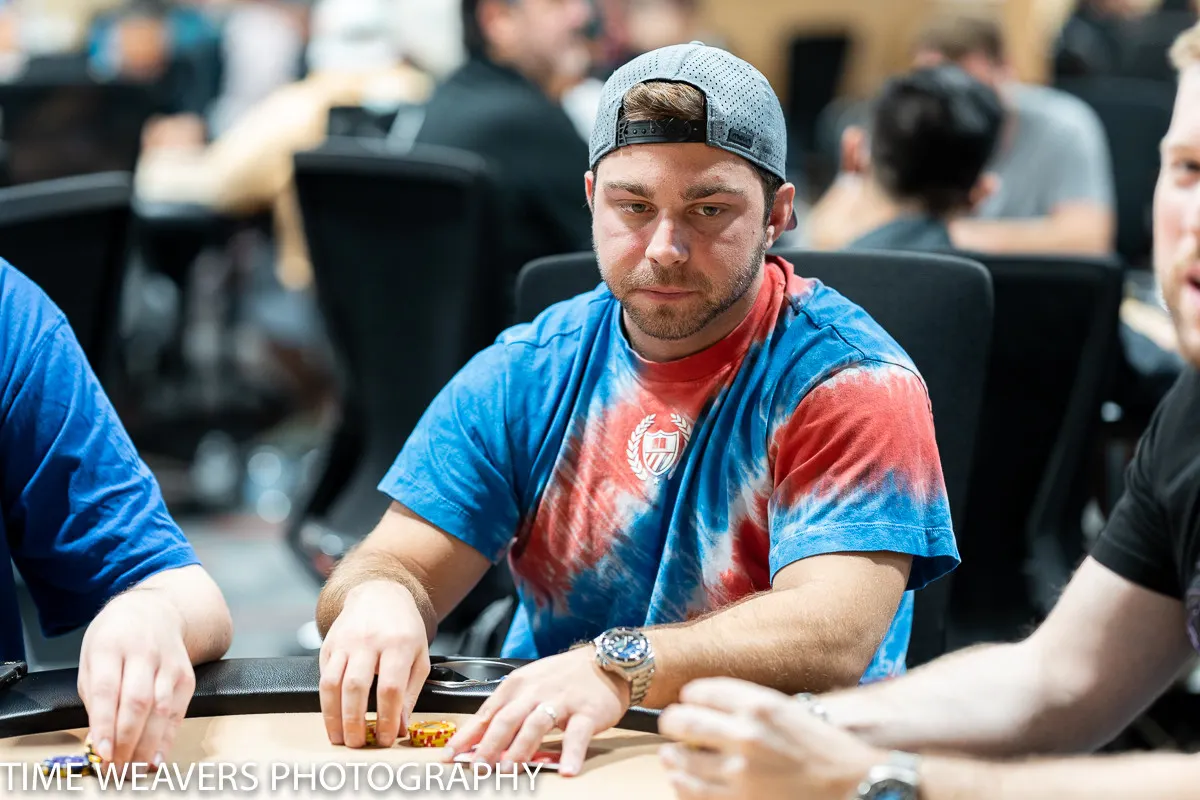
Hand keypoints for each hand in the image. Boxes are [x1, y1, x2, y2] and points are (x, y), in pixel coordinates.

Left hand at [78, 589, 195, 767]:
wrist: (155, 610)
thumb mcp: (91, 657)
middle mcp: (143, 653)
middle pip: (138, 702)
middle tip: (114, 768)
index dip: (105, 724)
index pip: (108, 689)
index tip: (101, 751)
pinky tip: (156, 757)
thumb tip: (99, 738)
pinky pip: (178, 711)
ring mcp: (169, 664)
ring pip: (161, 709)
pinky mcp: (186, 676)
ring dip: (147, 744)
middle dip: (126, 740)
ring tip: (133, 769)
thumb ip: (93, 696)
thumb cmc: (116, 637)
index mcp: (110, 646)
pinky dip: (167, 738)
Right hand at [318, 580, 429, 747]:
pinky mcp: (329, 644)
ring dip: (332, 715)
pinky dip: (326, 700)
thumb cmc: (403, 628)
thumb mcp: (420, 656)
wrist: (380, 594)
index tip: (386, 738)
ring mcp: (345, 641)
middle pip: (356, 687)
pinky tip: (333, 714)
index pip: (390, 688)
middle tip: (357, 743)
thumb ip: (411, 692)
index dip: (387, 718)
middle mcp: (369, 641)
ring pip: (332, 683)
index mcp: (398, 644)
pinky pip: (323, 675)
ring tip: (339, 737)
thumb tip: (401, 726)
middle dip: (354, 721)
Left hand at [445, 645, 628, 776]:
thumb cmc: (564, 678)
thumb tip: (480, 743)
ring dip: (520, 749)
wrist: (607, 661)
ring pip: (535, 725)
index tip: (450, 756)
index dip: (467, 737)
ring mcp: (561, 701)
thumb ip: (507, 712)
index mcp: (517, 686)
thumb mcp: (530, 687)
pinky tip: (567, 771)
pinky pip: (577, 735)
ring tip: (509, 770)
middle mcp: (536, 691)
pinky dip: (571, 754)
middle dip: (488, 746)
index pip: (486, 714)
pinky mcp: (587, 712)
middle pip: (506, 720)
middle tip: (477, 769)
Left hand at [658, 678, 883, 799]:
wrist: (848, 783)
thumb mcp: (786, 710)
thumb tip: (707, 708)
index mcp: (759, 705)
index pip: (703, 691)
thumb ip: (748, 707)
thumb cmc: (822, 748)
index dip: (691, 695)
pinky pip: (693, 793)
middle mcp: (746, 734)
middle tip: (671, 723)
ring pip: (681, 760)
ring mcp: (740, 771)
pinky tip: (682, 780)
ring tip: (670, 755)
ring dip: (671, 756)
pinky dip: (681, 785)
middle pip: (683, 721)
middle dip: (672, 721)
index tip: (689, 699)